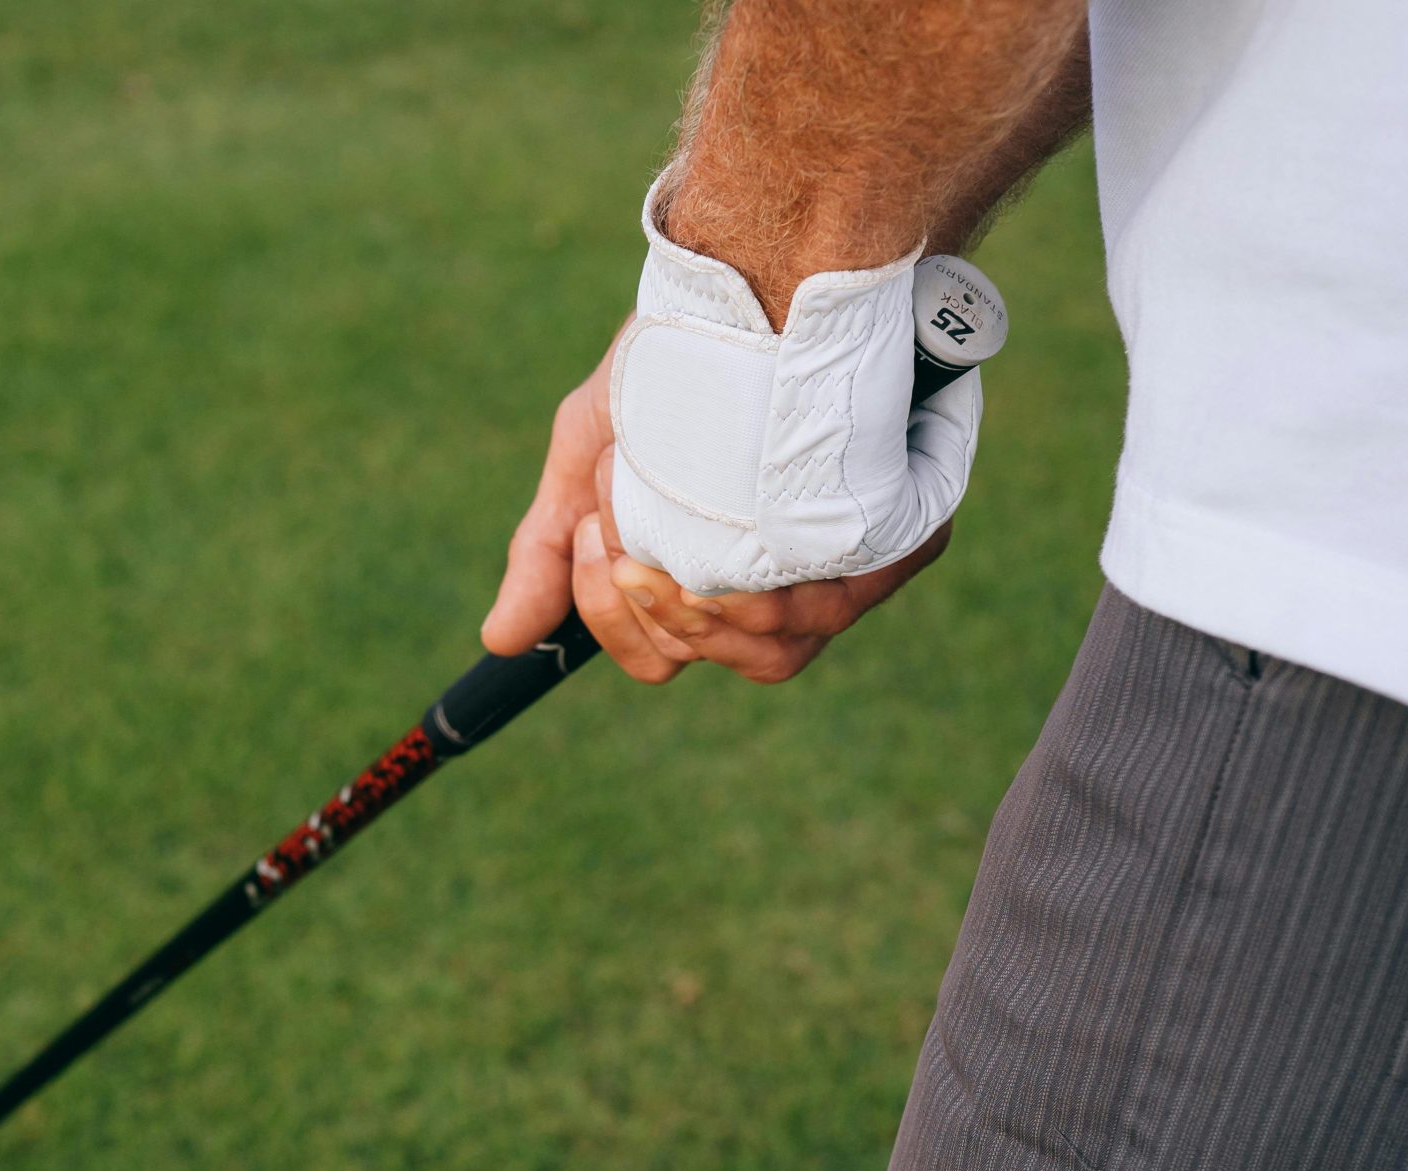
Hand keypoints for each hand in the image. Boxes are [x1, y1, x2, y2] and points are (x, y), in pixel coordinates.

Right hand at [482, 342, 951, 684]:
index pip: (665, 656)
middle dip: (656, 602)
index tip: (592, 545)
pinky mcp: (906, 537)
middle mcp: (789, 583)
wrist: (757, 276)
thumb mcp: (592, 455)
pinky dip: (763, 577)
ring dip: (700, 587)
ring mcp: (854, 567)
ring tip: (670, 499)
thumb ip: (549, 553)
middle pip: (719, 658)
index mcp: (715, 573)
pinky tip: (728, 512)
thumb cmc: (678, 363)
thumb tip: (501, 641)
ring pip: (775, 648)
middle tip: (623, 523)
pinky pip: (832, 607)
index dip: (619, 623)